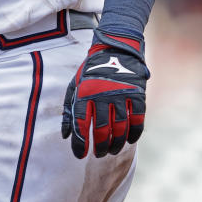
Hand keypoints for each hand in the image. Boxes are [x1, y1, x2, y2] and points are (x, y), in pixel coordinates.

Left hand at [61, 29, 148, 158]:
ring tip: (112, 150)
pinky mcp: (137, 95)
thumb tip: (65, 136)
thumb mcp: (75, 85)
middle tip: (99, 154)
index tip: (80, 155)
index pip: (81, 124)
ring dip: (116, 144)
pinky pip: (137, 121)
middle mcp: (102, 95)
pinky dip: (133, 134)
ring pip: (120, 129)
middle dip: (100, 147)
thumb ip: (69, 110)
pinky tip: (128, 140)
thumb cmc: (92, 70)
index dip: (80, 143)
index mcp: (85, 93)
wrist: (116, 47)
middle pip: (102, 130)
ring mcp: (121, 95)